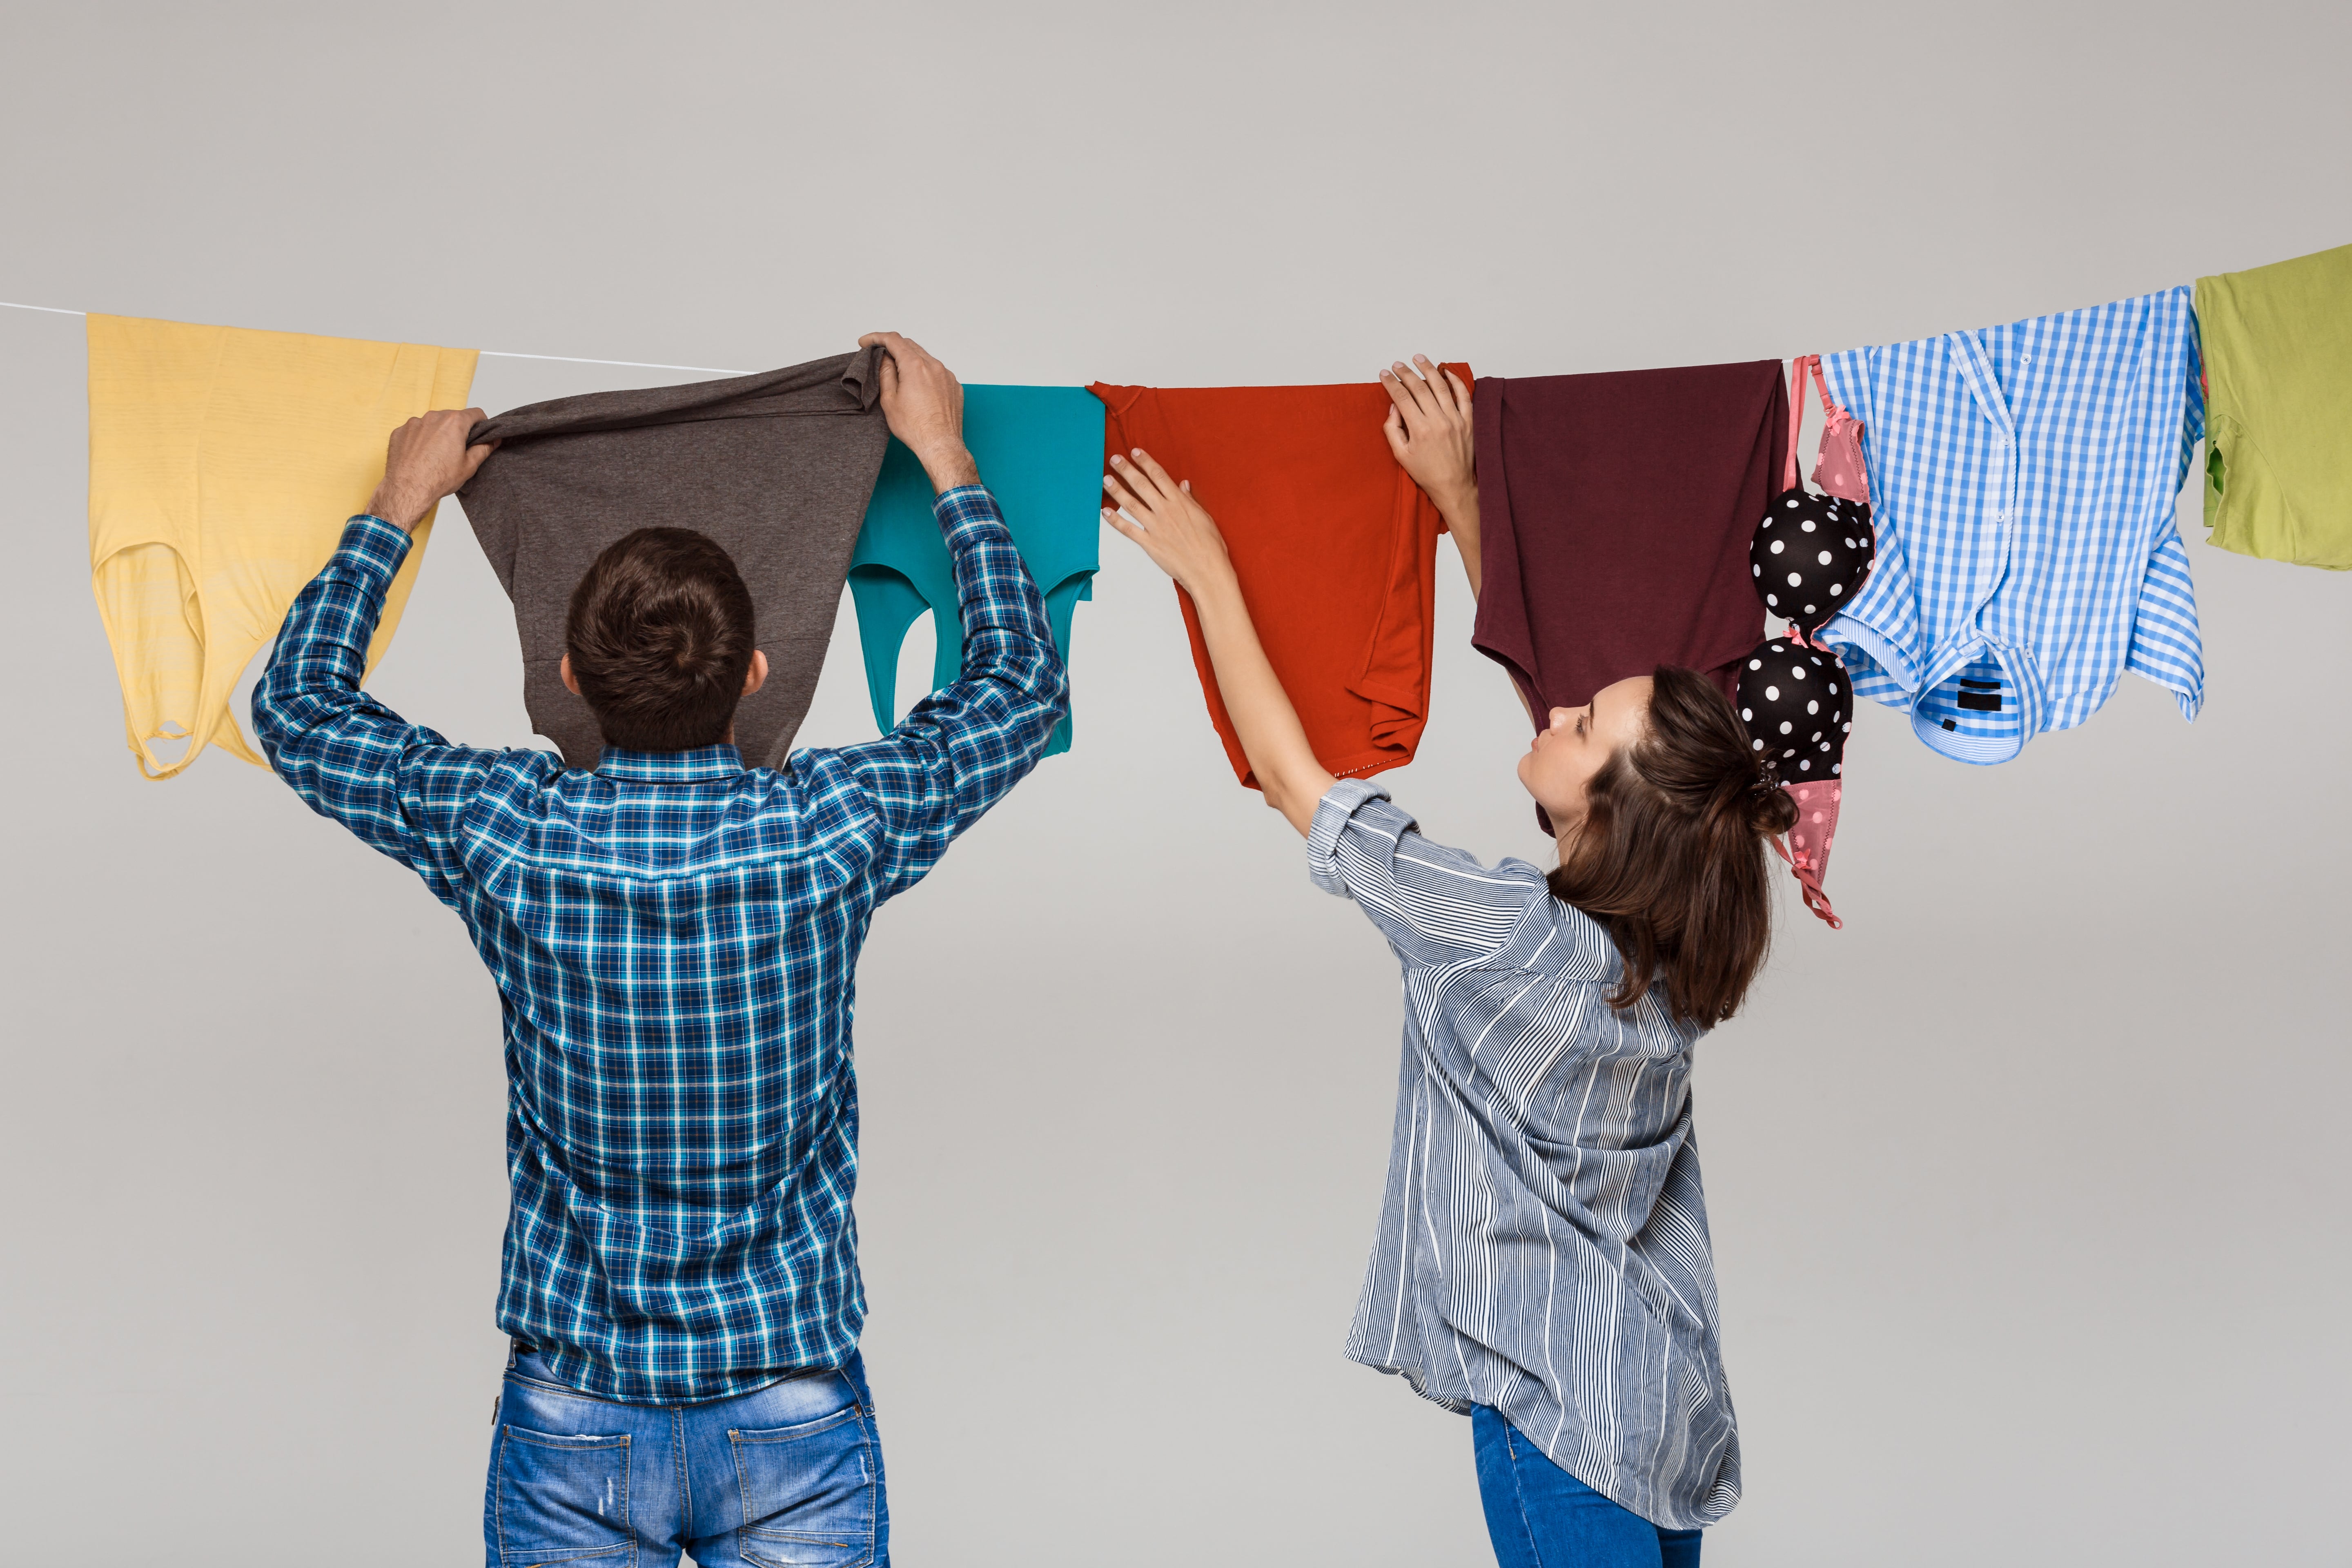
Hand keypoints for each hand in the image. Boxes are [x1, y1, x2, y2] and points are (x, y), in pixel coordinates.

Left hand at [367, 409, 496, 531]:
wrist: (407, 489)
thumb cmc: (437, 479)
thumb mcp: (469, 466)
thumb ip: (484, 449)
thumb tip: (493, 440)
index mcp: (454, 423)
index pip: (475, 413)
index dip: (481, 423)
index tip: (480, 433)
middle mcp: (433, 417)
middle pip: (452, 417)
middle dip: (457, 429)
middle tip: (457, 449)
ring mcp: (414, 423)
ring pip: (432, 423)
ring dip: (437, 433)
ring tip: (436, 454)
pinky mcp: (400, 431)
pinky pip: (415, 431)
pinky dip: (419, 439)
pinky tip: (420, 455)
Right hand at [858, 331, 978, 490]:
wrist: (940, 445)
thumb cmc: (915, 427)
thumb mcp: (889, 399)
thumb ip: (886, 373)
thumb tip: (885, 358)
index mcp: (915, 366)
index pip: (893, 340)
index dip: (876, 337)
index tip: (865, 342)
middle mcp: (934, 366)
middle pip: (910, 345)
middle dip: (892, 347)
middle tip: (879, 355)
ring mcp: (947, 375)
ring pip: (925, 358)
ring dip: (910, 360)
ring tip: (898, 372)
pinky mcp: (954, 386)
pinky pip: (937, 371)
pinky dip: (925, 372)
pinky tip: (917, 386)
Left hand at [1101, 449, 1236, 598]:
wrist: (1208, 570)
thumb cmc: (1210, 546)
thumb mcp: (1205, 517)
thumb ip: (1190, 500)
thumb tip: (1183, 485)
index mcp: (1180, 502)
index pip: (1159, 476)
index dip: (1145, 462)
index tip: (1135, 452)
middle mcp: (1166, 511)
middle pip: (1142, 485)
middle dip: (1126, 470)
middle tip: (1115, 460)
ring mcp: (1156, 527)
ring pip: (1131, 504)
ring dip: (1117, 490)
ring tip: (1105, 480)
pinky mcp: (1149, 544)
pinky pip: (1128, 530)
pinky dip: (1115, 521)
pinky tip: (1105, 512)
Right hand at [1379, 356, 1474, 514]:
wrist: (1454, 486)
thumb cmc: (1427, 473)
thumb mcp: (1401, 455)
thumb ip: (1392, 429)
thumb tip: (1394, 407)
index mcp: (1419, 430)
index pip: (1402, 397)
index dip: (1391, 383)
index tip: (1384, 374)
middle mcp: (1438, 421)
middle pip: (1419, 388)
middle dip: (1406, 374)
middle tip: (1397, 365)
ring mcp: (1455, 420)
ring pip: (1441, 386)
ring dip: (1428, 370)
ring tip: (1419, 359)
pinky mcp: (1468, 421)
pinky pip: (1464, 395)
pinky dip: (1456, 381)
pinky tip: (1446, 371)